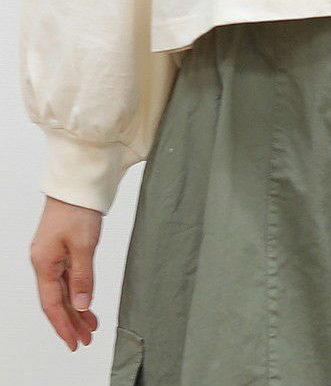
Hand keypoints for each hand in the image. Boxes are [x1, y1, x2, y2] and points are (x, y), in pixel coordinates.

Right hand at [29, 195, 101, 350]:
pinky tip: (87, 302)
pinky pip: (67, 278)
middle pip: (56, 300)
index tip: (74, 343)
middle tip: (86, 339)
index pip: (52, 304)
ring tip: (91, 326)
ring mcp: (52, 255)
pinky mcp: (62, 248)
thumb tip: (81, 306)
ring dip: (76, 308)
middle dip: (71, 321)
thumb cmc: (77, 209)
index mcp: (44, 263)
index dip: (63, 325)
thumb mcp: (84, 245)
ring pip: (63, 290)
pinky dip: (78, 291)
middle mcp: (44, 262)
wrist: (77, 183)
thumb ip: (82, 277)